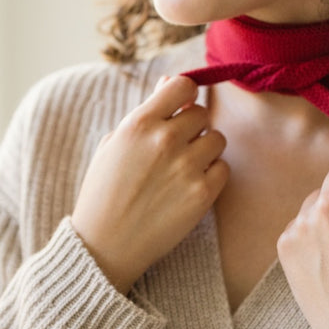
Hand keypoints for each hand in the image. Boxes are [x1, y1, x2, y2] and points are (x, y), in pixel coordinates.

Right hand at [71, 74, 228, 292]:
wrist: (104, 245)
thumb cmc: (104, 192)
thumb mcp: (114, 145)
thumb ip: (146, 114)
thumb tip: (170, 83)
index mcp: (139, 124)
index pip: (182, 86)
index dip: (184, 96)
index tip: (179, 109)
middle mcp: (165, 141)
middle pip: (201, 114)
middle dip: (191, 127)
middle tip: (176, 148)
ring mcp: (186, 167)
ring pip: (217, 139)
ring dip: (204, 149)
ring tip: (183, 168)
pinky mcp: (202, 194)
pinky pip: (223, 168)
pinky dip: (212, 174)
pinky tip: (190, 185)